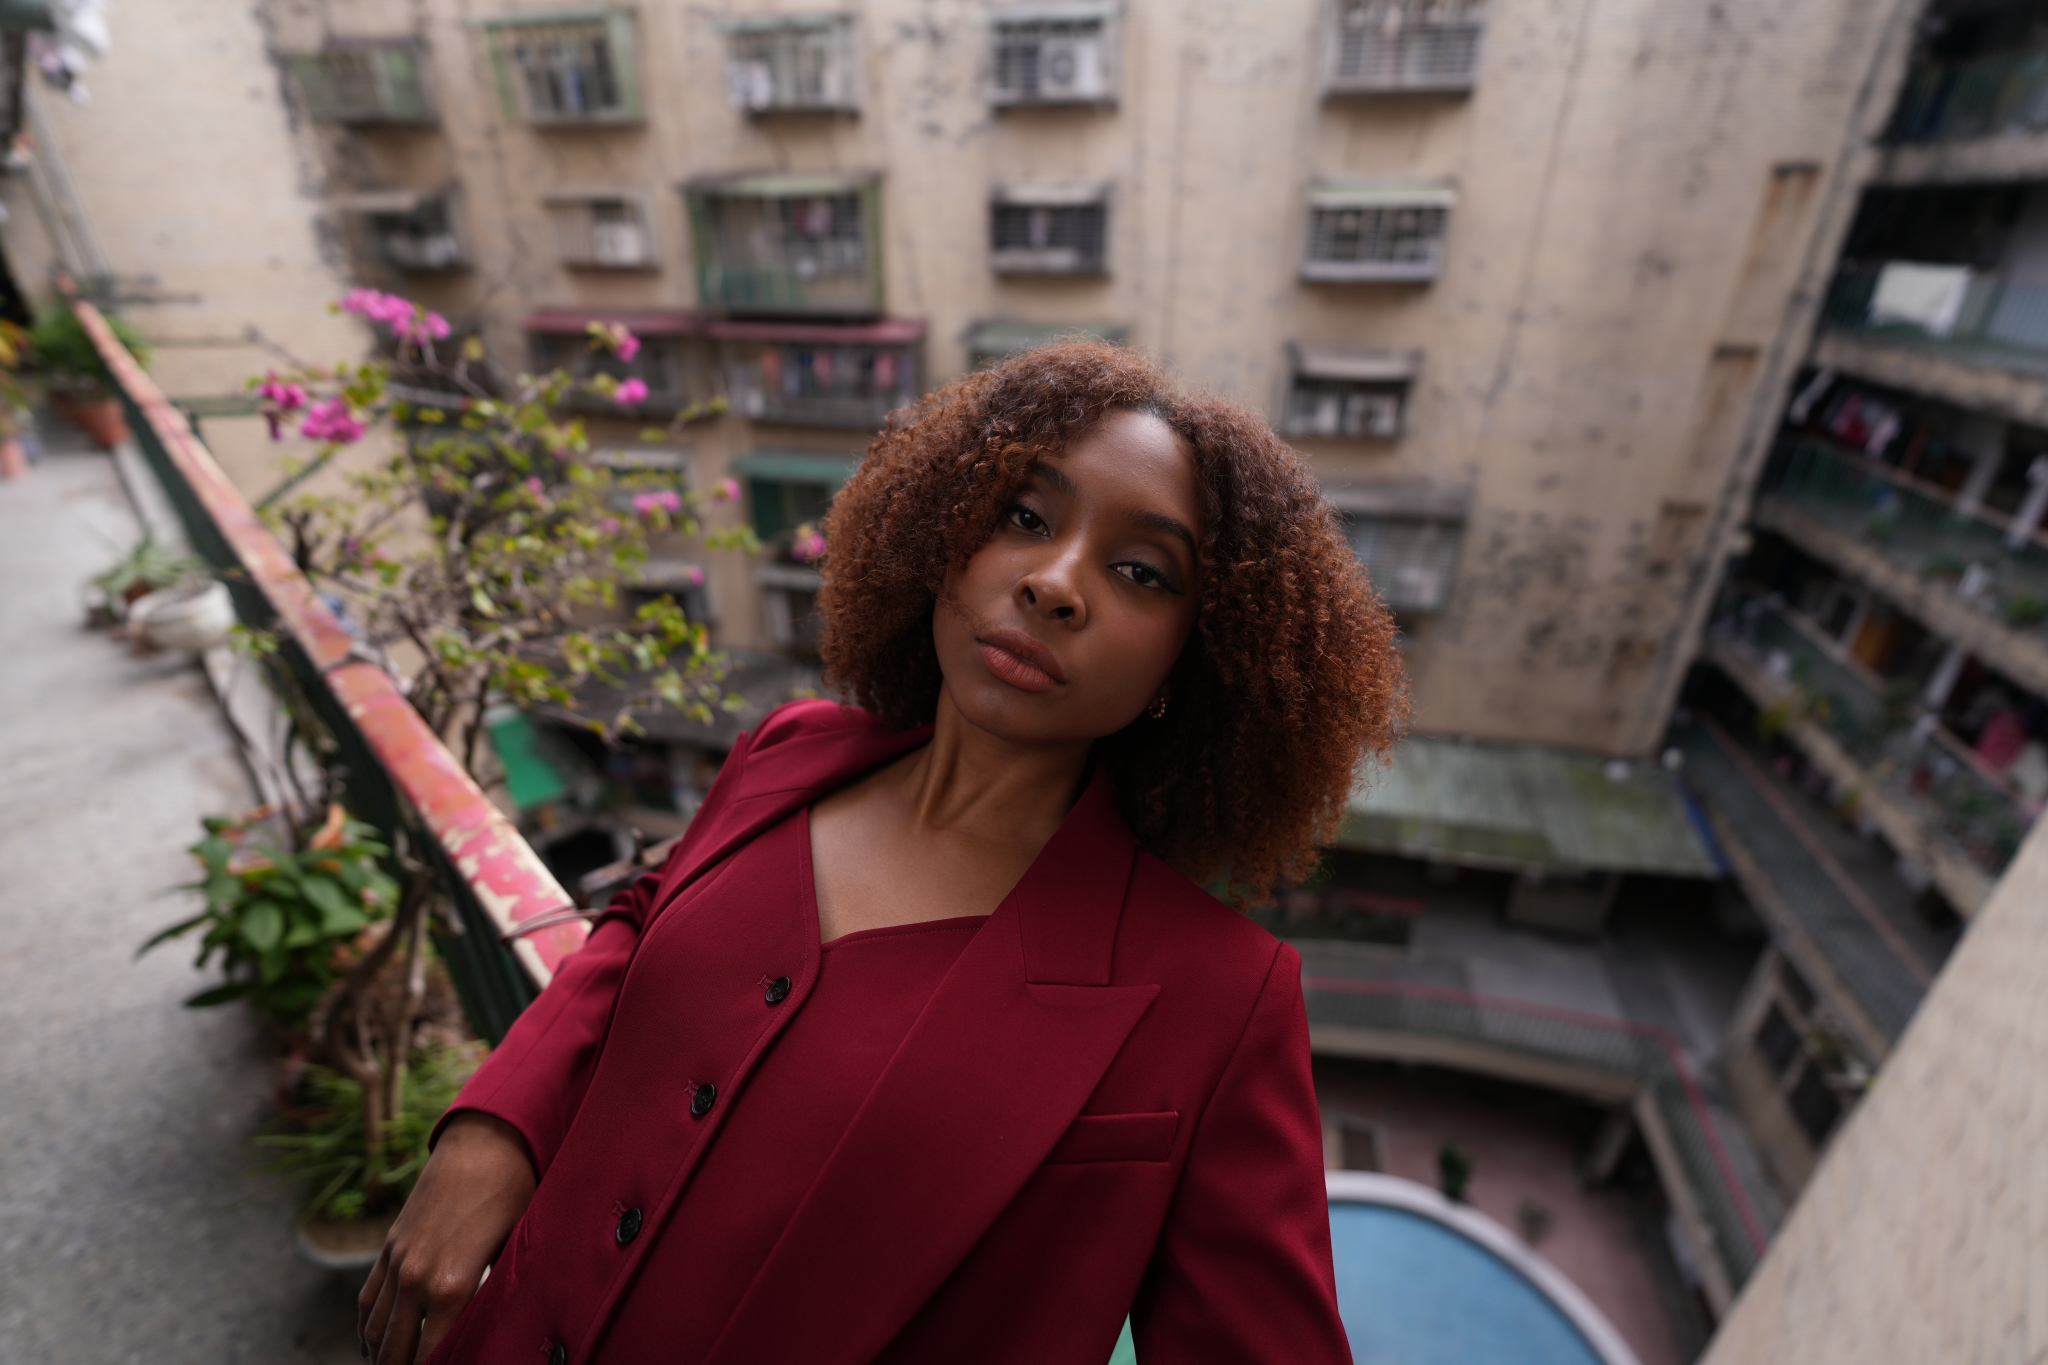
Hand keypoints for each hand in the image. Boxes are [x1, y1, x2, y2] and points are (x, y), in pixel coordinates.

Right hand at [358, 1111, 537, 1363]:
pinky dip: (367, 1331)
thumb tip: (508, 1326)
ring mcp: (397, 1263)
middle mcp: (416, 1279)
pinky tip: (374, 1349)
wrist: (484, 1140)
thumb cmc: (514, 1193)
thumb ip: (506, 1291)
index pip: (433, 1356)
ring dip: (383, 1358)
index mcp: (453, 1286)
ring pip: (377, 1331)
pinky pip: (367, 1302)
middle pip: (398, 1352)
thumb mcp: (521, 1244)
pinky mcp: (389, 1248)